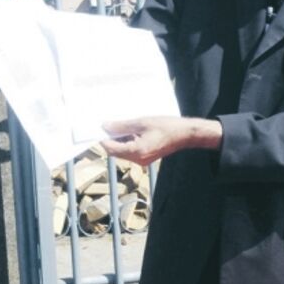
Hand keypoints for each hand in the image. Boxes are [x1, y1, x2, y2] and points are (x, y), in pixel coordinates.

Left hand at [100, 116, 221, 165]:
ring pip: (123, 150)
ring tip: (125, 124)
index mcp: (136, 151)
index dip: (103, 138)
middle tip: (110, 123)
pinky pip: (131, 150)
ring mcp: (142, 160)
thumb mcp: (142, 122)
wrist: (185, 134)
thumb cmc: (166, 126)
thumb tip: (105, 126)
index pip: (111, 148)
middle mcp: (138, 159)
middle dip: (111, 138)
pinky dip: (128, 141)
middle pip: (116, 151)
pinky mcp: (146, 157)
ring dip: (120, 139)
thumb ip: (122, 126)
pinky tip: (133, 130)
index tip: (98, 127)